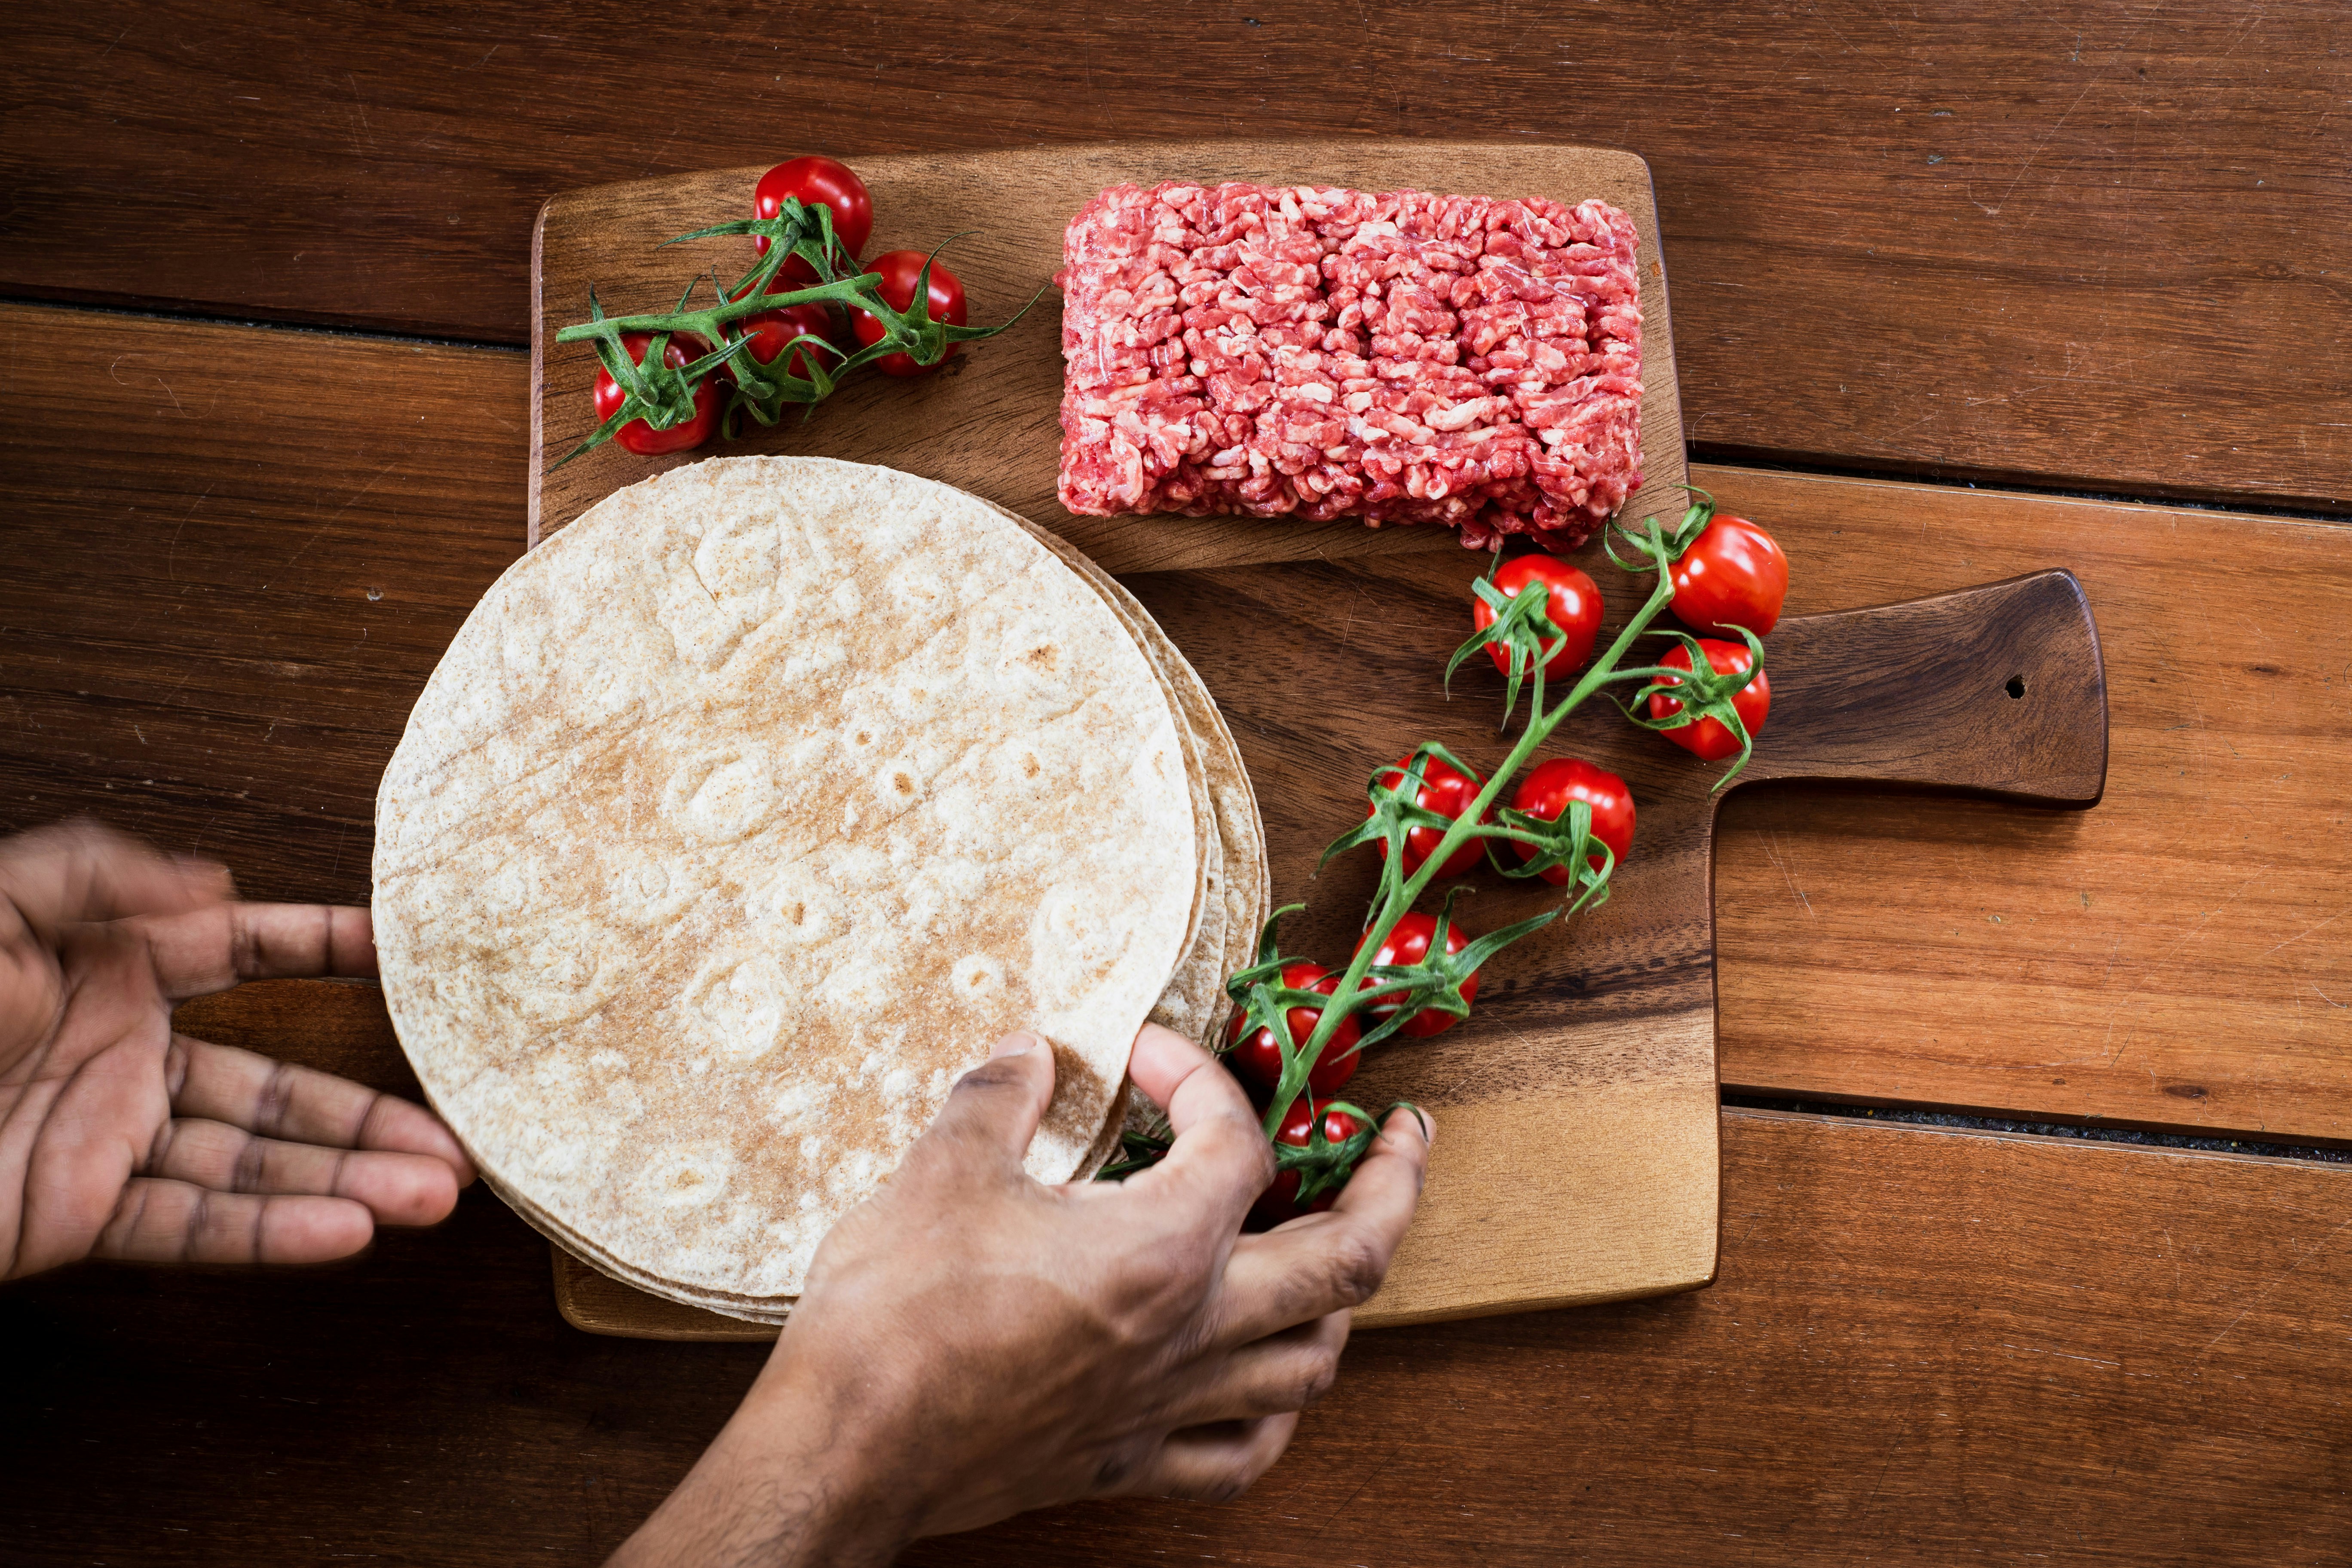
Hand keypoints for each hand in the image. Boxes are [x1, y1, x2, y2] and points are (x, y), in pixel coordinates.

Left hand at [0, 819, 473, 1278]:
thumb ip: (99, 873)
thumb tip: (219, 888)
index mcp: (107, 965)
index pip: (248, 950)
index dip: (330, 948)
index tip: (413, 953)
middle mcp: (124, 1051)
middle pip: (278, 1083)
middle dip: (372, 1112)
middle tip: (458, 1134)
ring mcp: (107, 1137)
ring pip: (255, 1162)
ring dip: (348, 1181)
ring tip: (435, 1193)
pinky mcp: (77, 1213)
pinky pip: (193, 1224)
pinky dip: (271, 1234)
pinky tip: (343, 1234)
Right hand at [611, 1022, 1431, 1566]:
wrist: (847, 1448)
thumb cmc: (895, 1313)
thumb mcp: (942, 1169)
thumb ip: (999, 1095)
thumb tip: (1028, 1049)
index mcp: (1161, 1249)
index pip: (1236, 1141)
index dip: (1203, 1076)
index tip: (1146, 1054)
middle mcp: (1190, 1331)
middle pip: (1346, 1262)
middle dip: (1395, 1188)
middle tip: (1408, 1138)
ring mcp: (1166, 1406)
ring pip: (1311, 1362)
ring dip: (1343, 1300)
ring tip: (1343, 1254)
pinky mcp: (1125, 1461)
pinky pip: (1239, 1452)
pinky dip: (1273, 1414)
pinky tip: (1266, 1386)